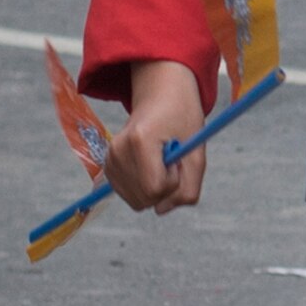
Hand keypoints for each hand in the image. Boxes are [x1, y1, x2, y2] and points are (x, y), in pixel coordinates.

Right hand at [106, 59, 208, 214]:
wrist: (161, 95)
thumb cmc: (183, 119)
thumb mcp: (197, 154)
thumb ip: (188, 190)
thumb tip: (161, 210)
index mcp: (140, 140)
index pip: (156, 189)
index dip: (174, 180)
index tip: (177, 158)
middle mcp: (118, 150)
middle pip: (145, 199)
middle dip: (166, 186)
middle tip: (170, 158)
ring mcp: (110, 158)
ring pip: (137, 201)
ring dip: (155, 187)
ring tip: (159, 159)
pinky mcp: (108, 166)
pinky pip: (130, 195)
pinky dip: (144, 186)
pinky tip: (149, 165)